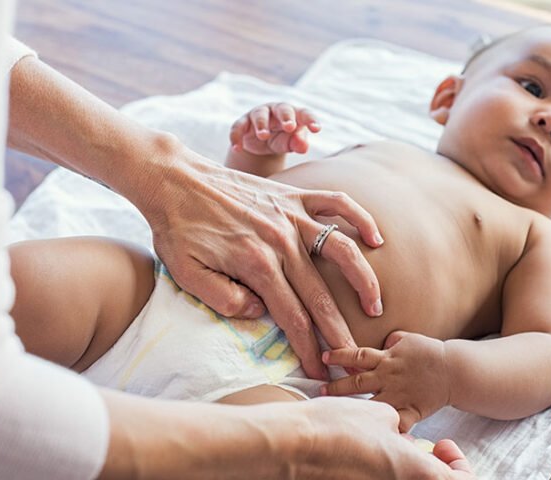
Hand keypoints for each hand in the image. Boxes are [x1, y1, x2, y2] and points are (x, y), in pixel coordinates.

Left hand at [138, 138, 383, 379]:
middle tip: (354, 357)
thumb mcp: (186, 275)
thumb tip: (260, 312)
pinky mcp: (293, 194)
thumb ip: (224, 300)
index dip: (308, 348)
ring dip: (363, 281)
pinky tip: (377, 239)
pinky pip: (337, 203)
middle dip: (339, 331)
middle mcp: (281, 241)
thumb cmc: (176, 229)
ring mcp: (291, 215)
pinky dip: (361, 218)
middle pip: (320, 295)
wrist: (173, 179)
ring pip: (342, 251)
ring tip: (376, 306)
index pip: (292, 317)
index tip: (320, 371)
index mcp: (256, 264)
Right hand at [229, 103, 319, 155]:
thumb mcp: (291, 143)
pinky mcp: (243, 123)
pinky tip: (238, 148)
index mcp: (294, 114)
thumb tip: (304, 147)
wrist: (262, 144)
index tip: (317, 129)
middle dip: (286, 117)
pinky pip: (238, 127)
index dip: (311, 120)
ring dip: (261, 124)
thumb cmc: (283, 140)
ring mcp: (259, 115)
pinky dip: (236, 136)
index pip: (304, 114)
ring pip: (259, 115)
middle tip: (290, 127)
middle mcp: (276, 111)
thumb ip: (298, 143)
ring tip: (263, 136)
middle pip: (282, 109)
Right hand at [294, 397, 473, 478]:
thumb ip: (398, 425)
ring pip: (405, 478)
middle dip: (432, 464)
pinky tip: (370, 445)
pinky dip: (385, 466)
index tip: (443, 444)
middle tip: (423, 444)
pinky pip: (383, 477)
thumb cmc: (340, 425)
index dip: (458, 463)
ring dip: (406, 464)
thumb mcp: (380, 413)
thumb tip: (400, 435)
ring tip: (392, 441)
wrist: (296, 442)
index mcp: (414, 470)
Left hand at [322, 331, 451, 431]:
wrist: (453, 370)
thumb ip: (391, 340)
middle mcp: (389, 377)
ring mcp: (398, 395)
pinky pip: (397, 423)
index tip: (323, 357)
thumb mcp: (408, 338)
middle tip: (319, 390)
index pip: (357, 355)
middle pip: (357, 381)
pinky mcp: (410, 410)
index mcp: (387, 358)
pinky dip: (387, 430)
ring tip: (337, 411)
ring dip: (353, 407)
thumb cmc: (430, 353)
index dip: (339, 355)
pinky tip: (373, 436)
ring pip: (370, 403)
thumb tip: (381, 341)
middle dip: (336, 386)